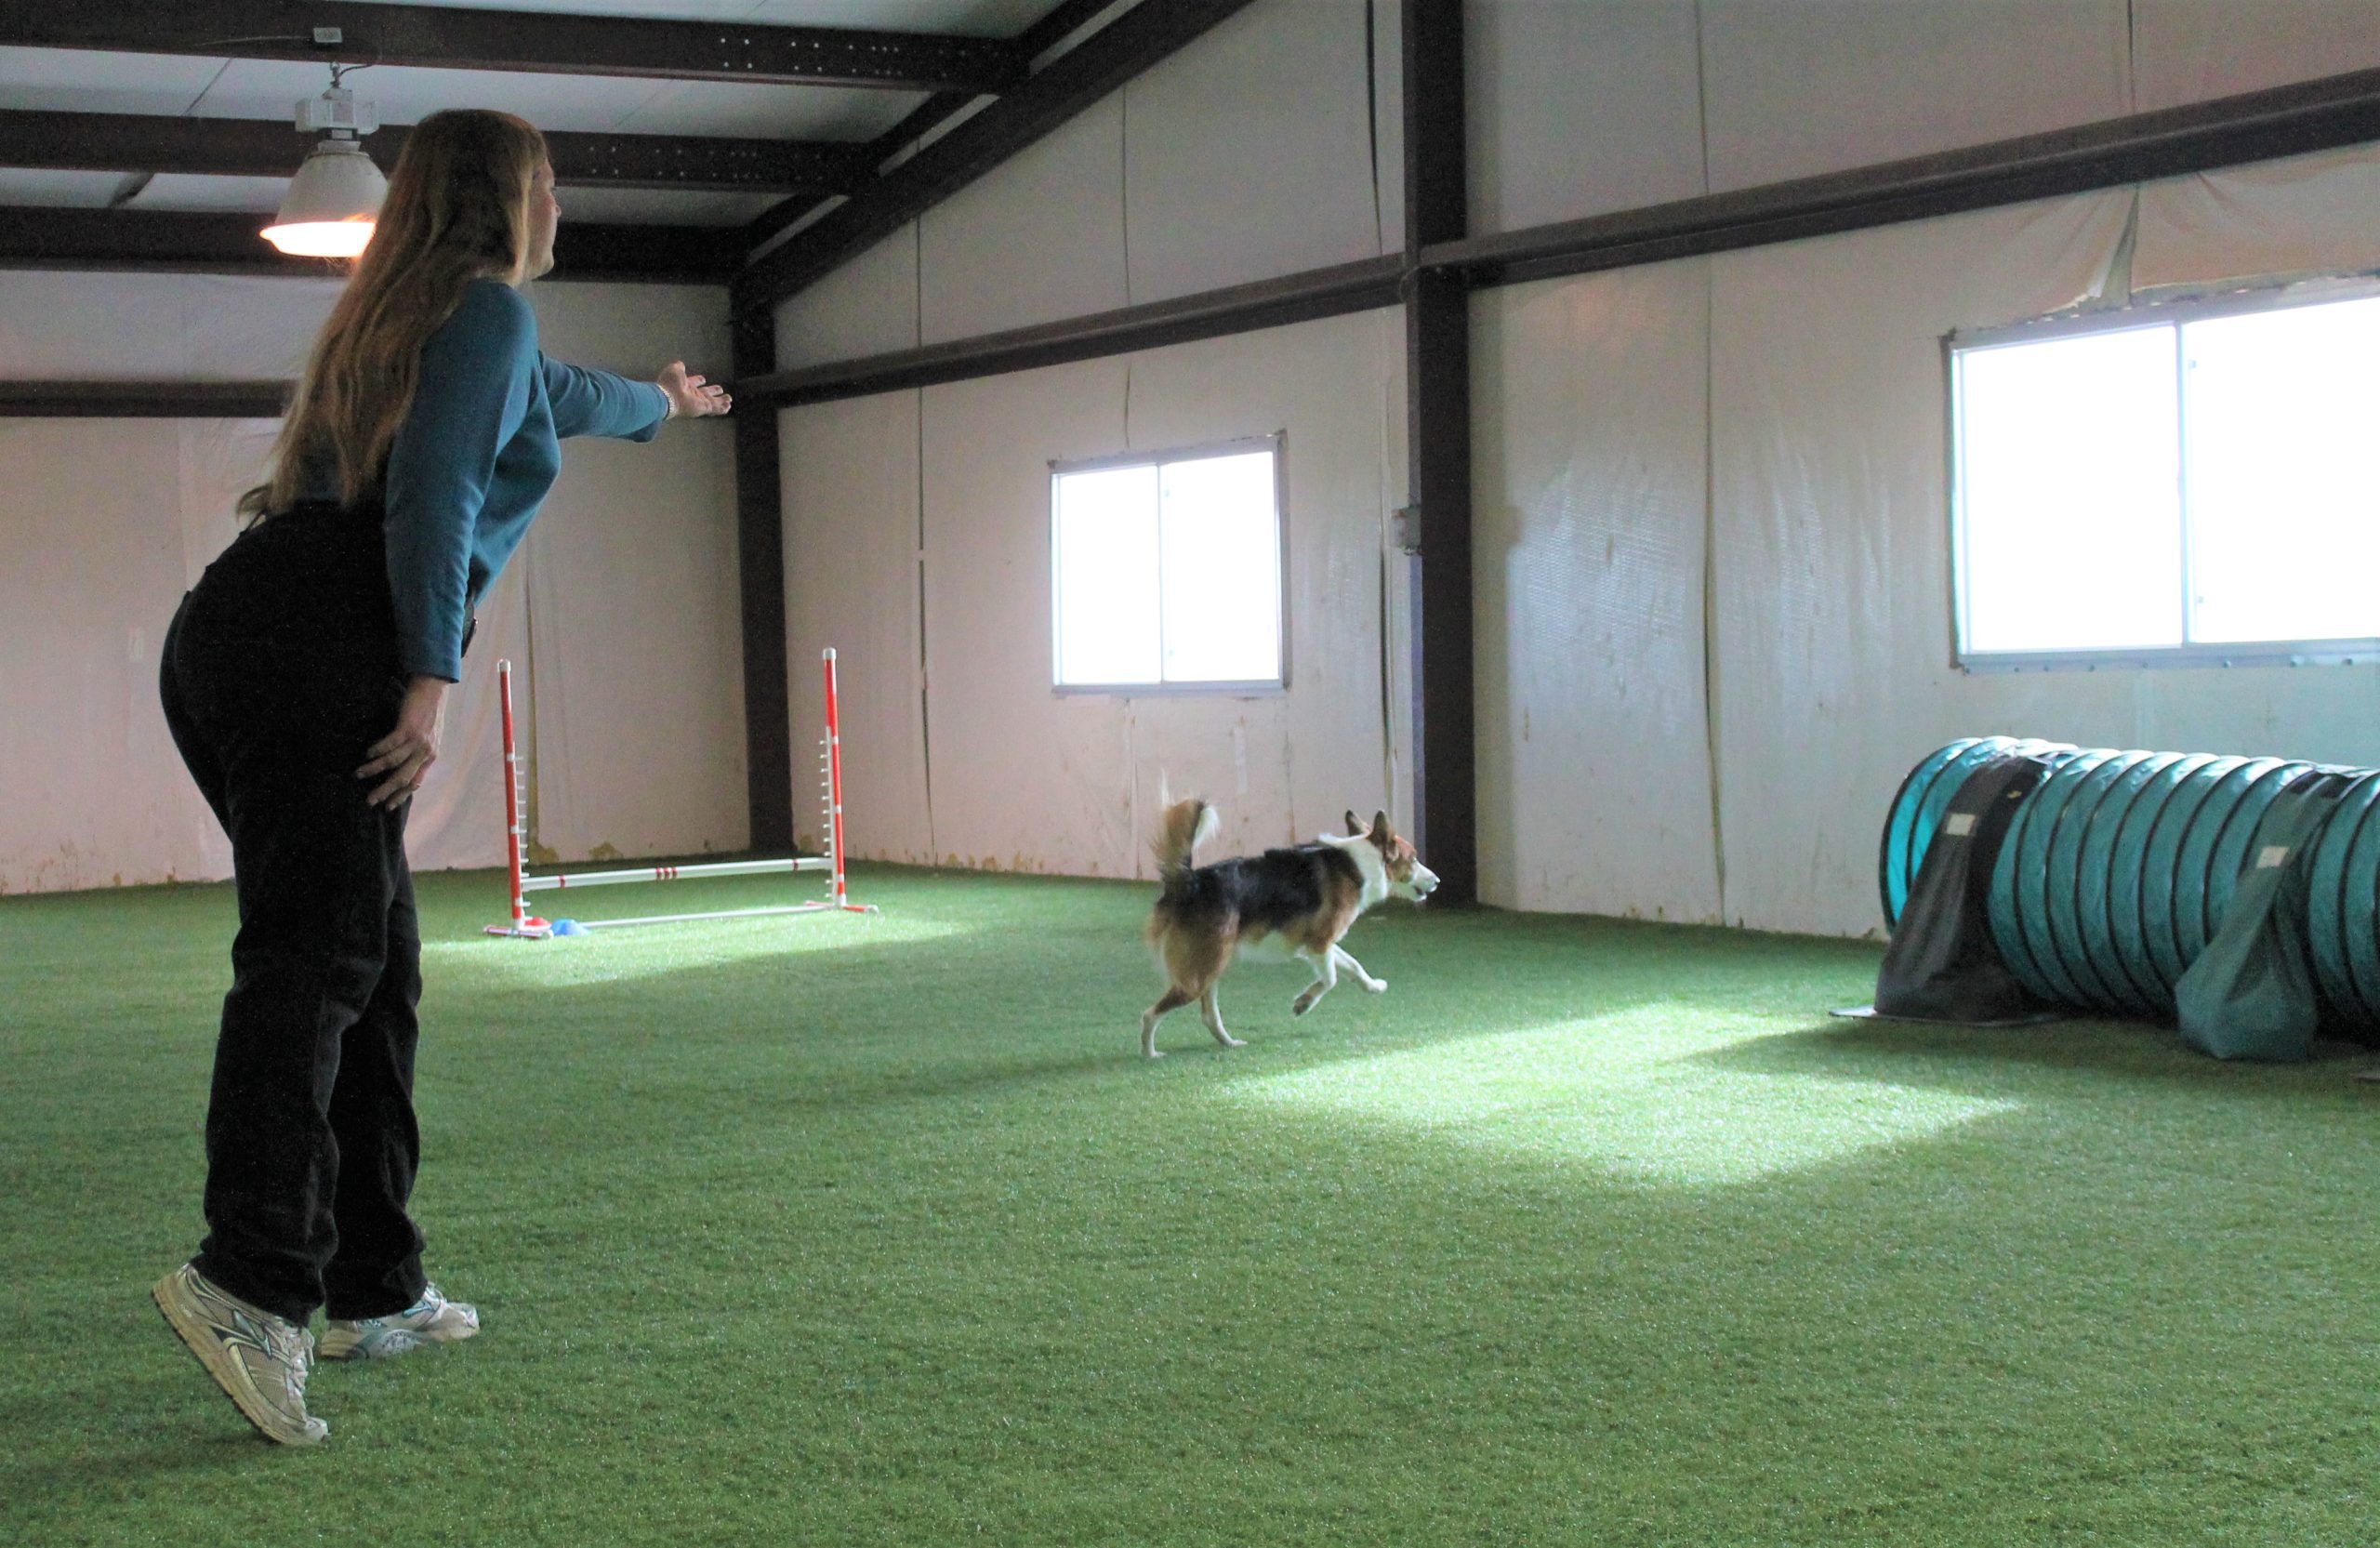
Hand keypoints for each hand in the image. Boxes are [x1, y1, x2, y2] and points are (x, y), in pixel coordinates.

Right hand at [358, 676, 446, 808]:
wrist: (433, 689)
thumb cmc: (428, 713)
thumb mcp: (429, 738)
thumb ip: (419, 753)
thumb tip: (403, 767)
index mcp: (430, 757)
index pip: (415, 782)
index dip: (400, 795)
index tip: (387, 806)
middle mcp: (426, 752)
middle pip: (403, 778)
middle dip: (386, 791)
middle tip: (370, 801)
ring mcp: (418, 741)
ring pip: (393, 762)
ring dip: (374, 770)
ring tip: (358, 774)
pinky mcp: (409, 728)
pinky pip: (390, 744)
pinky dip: (377, 751)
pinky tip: (367, 755)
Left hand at [658, 360, 730, 418]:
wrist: (668, 397)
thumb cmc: (670, 383)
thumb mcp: (674, 370)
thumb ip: (678, 367)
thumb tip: (681, 364)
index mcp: (685, 385)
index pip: (694, 382)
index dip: (698, 380)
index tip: (703, 379)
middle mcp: (692, 394)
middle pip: (705, 392)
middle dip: (712, 391)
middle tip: (720, 389)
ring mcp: (699, 402)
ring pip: (712, 401)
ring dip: (720, 400)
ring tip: (729, 399)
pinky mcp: (704, 408)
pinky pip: (715, 408)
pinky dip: (722, 407)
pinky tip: (728, 406)